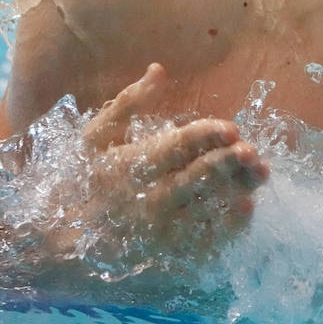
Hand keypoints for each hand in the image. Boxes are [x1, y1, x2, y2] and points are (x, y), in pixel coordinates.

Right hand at [48, 63, 268, 265]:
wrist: (60, 244)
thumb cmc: (83, 179)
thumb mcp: (96, 137)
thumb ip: (130, 103)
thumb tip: (159, 69)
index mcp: (129, 165)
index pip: (172, 148)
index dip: (203, 137)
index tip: (232, 127)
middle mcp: (146, 199)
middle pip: (193, 180)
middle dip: (225, 165)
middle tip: (253, 151)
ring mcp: (159, 230)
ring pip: (204, 210)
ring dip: (235, 191)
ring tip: (262, 173)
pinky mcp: (167, 254)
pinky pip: (202, 241)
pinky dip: (226, 228)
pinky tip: (247, 208)